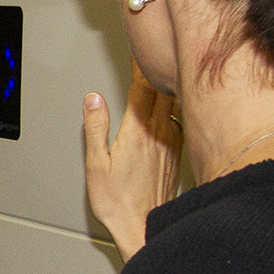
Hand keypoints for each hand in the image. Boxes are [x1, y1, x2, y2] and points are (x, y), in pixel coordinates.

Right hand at [82, 62, 181, 260]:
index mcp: (138, 131)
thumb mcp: (96, 164)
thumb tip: (93, 99)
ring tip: (170, 65)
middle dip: (160, 66)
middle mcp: (160, 132)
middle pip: (164, 88)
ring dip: (171, 82)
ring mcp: (173, 140)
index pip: (142, 87)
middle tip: (159, 46)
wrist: (145, 227)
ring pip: (175, 101)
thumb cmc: (118, 202)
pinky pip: (180, 117)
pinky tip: (177, 99)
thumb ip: (96, 128)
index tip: (141, 46)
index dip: (141, 64)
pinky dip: (177, 102)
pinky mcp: (178, 151)